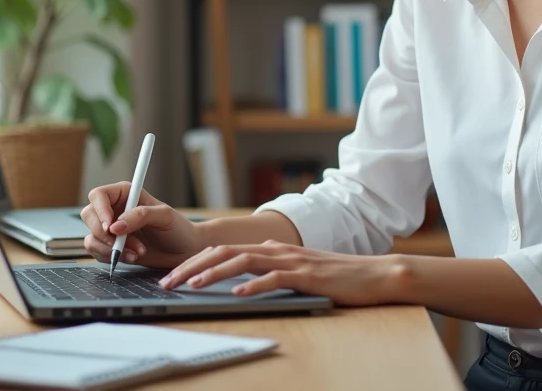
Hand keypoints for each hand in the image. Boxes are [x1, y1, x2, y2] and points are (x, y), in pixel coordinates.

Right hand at [79, 182, 203, 269]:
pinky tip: (133, 257)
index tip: (111, 227)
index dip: (99, 210)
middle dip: (104, 233)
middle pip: (89, 216)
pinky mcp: (111, 247)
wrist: (184, 251)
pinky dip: (111, 258)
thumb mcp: (164, 216)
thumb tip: (116, 226)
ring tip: (137, 252)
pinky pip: (97, 252)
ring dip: (111, 249)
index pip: (99, 195)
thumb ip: (140, 216)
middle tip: (120, 243)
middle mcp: (114, 209)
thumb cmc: (178, 229)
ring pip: (92, 237)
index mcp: (125, 194)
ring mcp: (112, 229)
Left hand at [158, 241, 403, 305]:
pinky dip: (254, 285)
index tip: (172, 275)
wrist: (373, 274)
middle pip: (225, 252)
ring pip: (244, 261)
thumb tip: (247, 268)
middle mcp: (276, 250)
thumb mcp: (296, 269)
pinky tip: (238, 293)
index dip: (195, 261)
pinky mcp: (307, 276)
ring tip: (193, 285)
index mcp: (270, 248)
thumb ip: (271, 266)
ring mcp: (291, 261)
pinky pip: (275, 279)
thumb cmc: (335, 276)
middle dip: (193, 265)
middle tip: (168, 280)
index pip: (223, 250)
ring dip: (214, 272)